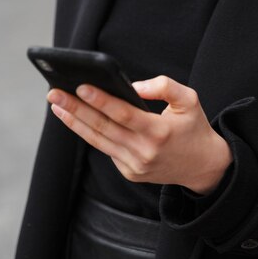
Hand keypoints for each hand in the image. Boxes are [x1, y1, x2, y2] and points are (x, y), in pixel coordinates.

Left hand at [47, 76, 232, 194]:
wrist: (203, 166)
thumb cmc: (194, 126)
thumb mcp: (190, 99)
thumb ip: (164, 86)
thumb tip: (132, 86)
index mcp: (158, 132)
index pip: (123, 114)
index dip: (100, 100)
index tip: (80, 86)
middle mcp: (144, 152)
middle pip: (102, 128)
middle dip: (75, 109)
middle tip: (53, 93)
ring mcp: (135, 166)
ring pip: (98, 141)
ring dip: (74, 122)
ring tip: (56, 105)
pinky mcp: (129, 173)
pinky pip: (106, 149)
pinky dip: (90, 133)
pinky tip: (76, 118)